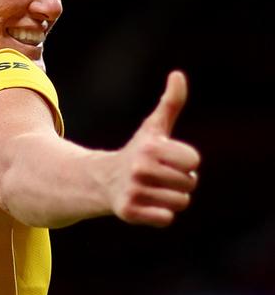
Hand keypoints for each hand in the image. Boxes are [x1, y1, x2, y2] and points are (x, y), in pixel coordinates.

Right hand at [109, 71, 200, 226]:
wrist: (101, 180)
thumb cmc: (137, 152)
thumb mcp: (153, 128)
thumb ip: (171, 103)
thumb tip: (178, 75)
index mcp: (150, 148)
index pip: (193, 161)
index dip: (185, 161)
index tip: (169, 159)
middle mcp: (140, 169)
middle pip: (189, 183)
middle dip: (180, 181)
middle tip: (160, 177)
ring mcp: (133, 191)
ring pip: (180, 202)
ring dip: (171, 198)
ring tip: (154, 190)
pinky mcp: (128, 212)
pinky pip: (166, 219)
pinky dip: (161, 214)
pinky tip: (147, 204)